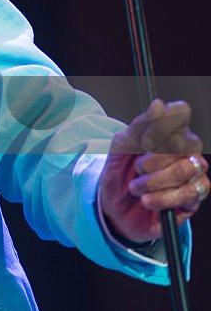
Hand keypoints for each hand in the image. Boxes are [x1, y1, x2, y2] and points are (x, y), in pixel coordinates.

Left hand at [99, 99, 207, 243]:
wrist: (115, 206)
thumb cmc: (121, 171)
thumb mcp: (122, 146)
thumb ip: (139, 126)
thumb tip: (159, 104)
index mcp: (167, 130)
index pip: (180, 112)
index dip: (162, 125)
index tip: (144, 142)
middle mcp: (186, 148)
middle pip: (184, 142)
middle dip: (153, 159)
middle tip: (137, 169)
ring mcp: (194, 172)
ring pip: (186, 169)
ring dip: (154, 181)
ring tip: (137, 188)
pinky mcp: (195, 197)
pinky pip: (188, 193)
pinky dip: (163, 198)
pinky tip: (148, 201)